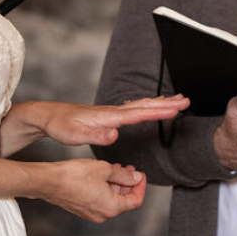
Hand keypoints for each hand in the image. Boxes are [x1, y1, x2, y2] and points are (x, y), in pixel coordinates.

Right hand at [36, 157, 148, 222]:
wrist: (49, 181)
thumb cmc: (74, 175)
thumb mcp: (105, 169)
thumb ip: (124, 175)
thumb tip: (136, 178)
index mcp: (112, 207)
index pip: (136, 200)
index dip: (141, 186)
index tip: (141, 174)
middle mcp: (103, 215)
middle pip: (124, 201)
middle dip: (128, 184)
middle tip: (128, 169)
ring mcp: (92, 214)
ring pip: (112, 200)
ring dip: (116, 185)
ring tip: (114, 169)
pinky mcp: (83, 209)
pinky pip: (100, 200)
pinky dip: (105, 189)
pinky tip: (102, 175)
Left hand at [39, 95, 189, 146]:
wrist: (50, 116)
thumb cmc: (62, 126)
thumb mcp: (76, 135)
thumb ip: (97, 135)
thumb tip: (116, 135)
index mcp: (110, 117)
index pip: (140, 113)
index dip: (159, 111)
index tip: (178, 108)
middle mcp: (113, 111)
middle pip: (145, 105)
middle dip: (166, 103)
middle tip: (186, 100)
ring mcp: (112, 112)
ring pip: (141, 105)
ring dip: (160, 102)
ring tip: (177, 100)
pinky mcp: (109, 115)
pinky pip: (134, 108)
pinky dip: (147, 105)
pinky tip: (151, 105)